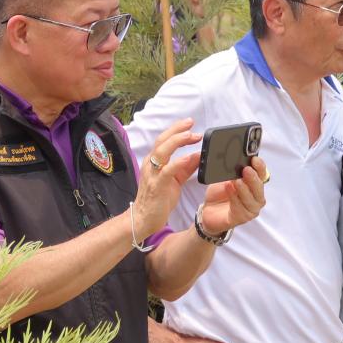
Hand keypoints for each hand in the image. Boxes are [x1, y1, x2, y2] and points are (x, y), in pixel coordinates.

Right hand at [132, 119, 202, 237]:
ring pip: (161, 151)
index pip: (164, 140)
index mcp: (154, 162)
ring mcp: (153, 174)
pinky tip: (188, 157)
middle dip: (177, 130)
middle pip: (162, 140)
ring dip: (177, 141)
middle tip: (191, 123)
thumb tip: (198, 155)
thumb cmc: (158, 199)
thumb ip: (185, 167)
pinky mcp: (157, 186)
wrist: (144, 219)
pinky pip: (167, 171)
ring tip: (191, 135)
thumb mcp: (175, 180)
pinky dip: (178, 162)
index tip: (191, 126)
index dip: (177, 131)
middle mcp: (150, 164)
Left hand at [199, 157, 266, 236]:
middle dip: (253, 178)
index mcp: (255, 183)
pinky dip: (235, 198)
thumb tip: (227, 156)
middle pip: (259, 187)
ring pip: (252, 200)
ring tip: (237, 181)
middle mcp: (256, 196)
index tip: (254, 159)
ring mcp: (250, 208)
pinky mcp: (241, 218)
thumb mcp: (224, 176)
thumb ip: (230, 168)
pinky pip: (241, 209)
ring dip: (244, 189)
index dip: (260, 167)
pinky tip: (229, 189)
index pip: (262, 174)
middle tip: (246, 170)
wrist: (209, 209)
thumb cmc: (221, 192)